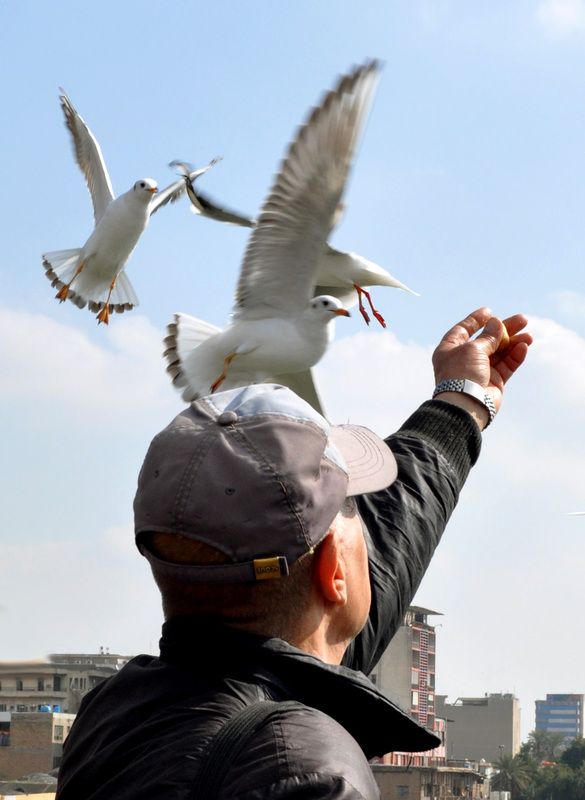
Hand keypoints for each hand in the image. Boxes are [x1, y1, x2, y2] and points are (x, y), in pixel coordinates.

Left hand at [432, 307, 532, 428]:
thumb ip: (488, 336)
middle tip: (522, 319)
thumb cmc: (462, 373)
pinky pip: (506, 366)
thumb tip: (497, 323)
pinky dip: (515, 356)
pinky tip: (524, 347)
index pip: (463, 330)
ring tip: (528, 335)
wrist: (466, 404)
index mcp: (450, 350)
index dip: (476, 320)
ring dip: (514, 342)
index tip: (489, 311)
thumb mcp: (473, 348)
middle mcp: (464, 359)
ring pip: (500, 352)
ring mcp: (480, 371)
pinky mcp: (494, 382)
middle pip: (487, 340)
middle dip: (504, 329)